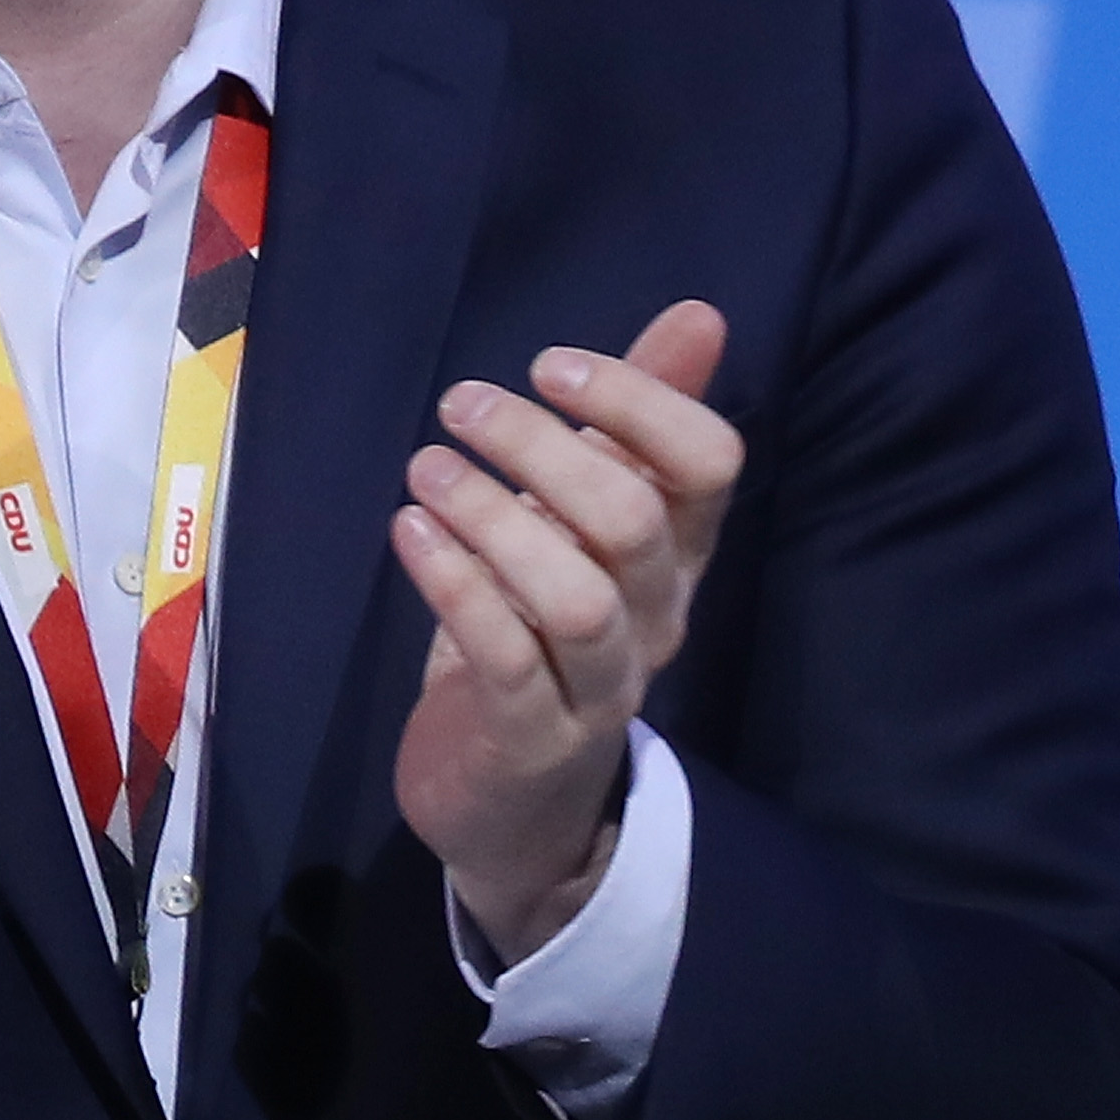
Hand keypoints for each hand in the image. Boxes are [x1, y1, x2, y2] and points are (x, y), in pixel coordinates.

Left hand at [390, 300, 741, 961]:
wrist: (511, 804)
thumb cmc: (540, 634)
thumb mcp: (583, 523)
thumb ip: (634, 423)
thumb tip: (700, 315)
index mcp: (676, 556)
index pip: (710, 465)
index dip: (640, 401)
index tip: (549, 363)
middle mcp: (654, 618)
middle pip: (631, 520)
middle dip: (541, 448)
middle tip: (459, 404)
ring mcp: (598, 686)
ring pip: (576, 596)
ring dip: (492, 517)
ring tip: (424, 469)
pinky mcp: (530, 739)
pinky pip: (505, 659)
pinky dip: (454, 585)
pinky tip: (409, 532)